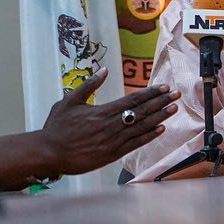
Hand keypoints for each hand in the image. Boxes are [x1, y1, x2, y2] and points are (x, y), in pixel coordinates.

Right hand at [38, 68, 179, 175]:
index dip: (151, 93)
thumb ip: (89, 85)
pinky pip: (134, 144)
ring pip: (141, 127)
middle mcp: (110, 125)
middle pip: (142, 111)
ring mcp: (112, 141)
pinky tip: (160, 129)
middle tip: (176, 94)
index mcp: (102, 111)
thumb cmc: (56, 127)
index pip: (133, 100)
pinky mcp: (111, 155)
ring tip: (173, 108)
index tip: (164, 87)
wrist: (47, 153)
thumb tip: (104, 70)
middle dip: (161, 102)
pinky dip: (149, 136)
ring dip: (160, 117)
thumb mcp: (69, 100)